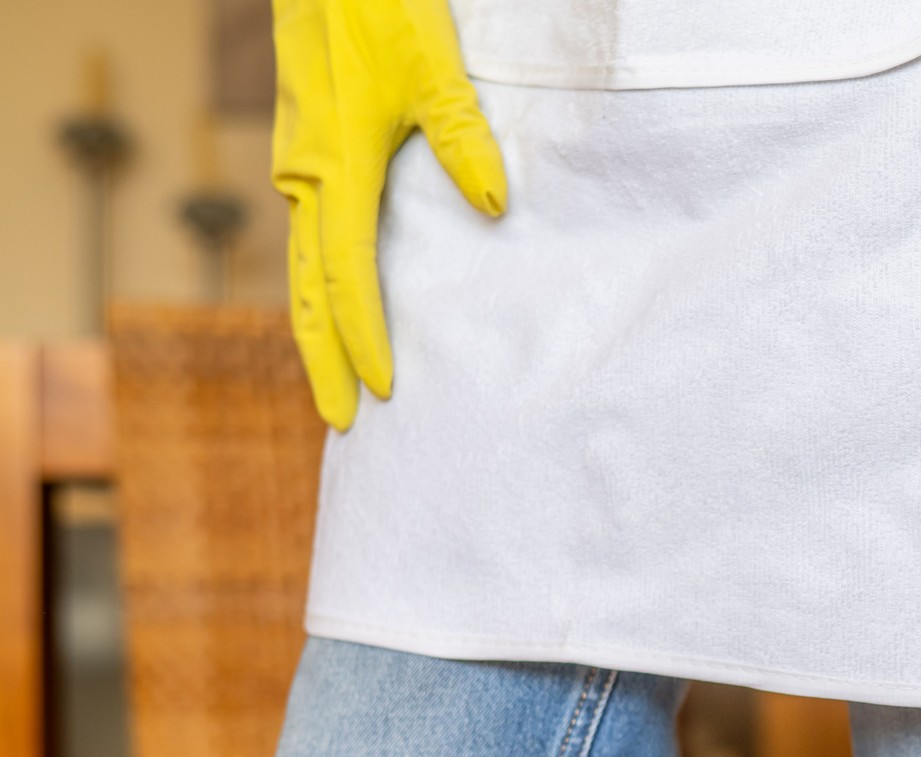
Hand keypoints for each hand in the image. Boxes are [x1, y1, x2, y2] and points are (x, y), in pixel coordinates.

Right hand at [270, 0, 506, 428]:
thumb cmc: (379, 8)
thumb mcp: (432, 65)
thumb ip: (464, 137)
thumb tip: (495, 207)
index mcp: (334, 166)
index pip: (346, 275)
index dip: (363, 336)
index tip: (382, 390)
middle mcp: (305, 177)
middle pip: (307, 291)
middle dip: (323, 360)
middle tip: (343, 425)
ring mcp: (300, 166)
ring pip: (300, 268)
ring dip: (318, 329)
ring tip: (340, 384)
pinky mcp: (308, 152)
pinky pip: (309, 238)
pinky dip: (320, 285)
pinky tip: (342, 306)